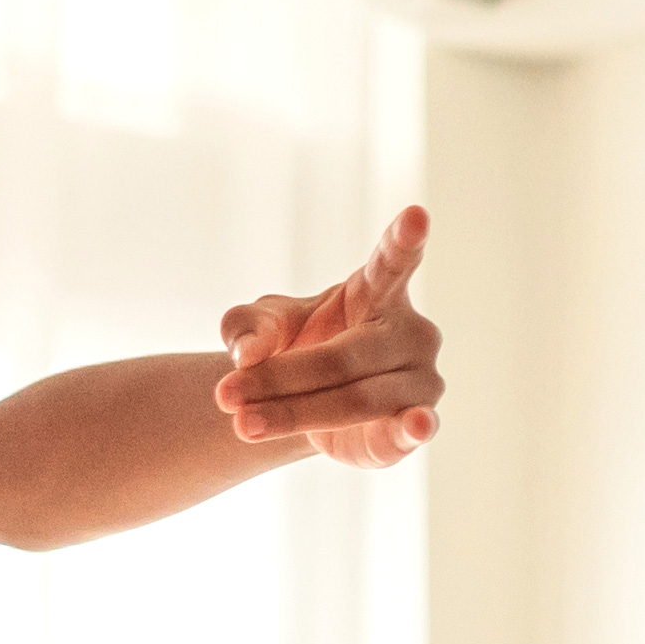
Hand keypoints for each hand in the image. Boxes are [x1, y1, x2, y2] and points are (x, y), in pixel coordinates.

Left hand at [213, 211, 440, 468]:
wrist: (309, 403)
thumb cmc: (297, 345)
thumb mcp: (262, 325)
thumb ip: (247, 326)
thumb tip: (247, 355)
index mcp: (377, 292)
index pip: (392, 263)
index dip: (404, 240)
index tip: (415, 215)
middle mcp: (409, 333)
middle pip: (342, 356)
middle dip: (279, 377)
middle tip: (225, 394)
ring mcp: (420, 379)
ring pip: (355, 399)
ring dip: (294, 414)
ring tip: (243, 423)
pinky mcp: (415, 422)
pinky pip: (412, 428)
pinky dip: (412, 428)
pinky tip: (416, 427)